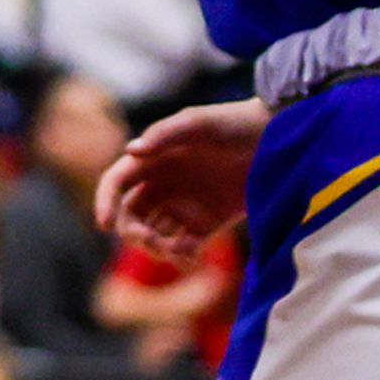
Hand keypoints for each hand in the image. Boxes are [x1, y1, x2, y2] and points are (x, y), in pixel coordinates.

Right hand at [96, 98, 265, 259]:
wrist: (275, 141)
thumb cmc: (232, 124)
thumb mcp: (197, 124)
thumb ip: (163, 136)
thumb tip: (130, 151)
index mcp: (153, 159)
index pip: (117, 183)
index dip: (105, 202)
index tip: (104, 225)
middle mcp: (163, 184)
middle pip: (131, 216)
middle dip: (133, 233)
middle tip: (150, 240)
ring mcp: (184, 206)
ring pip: (154, 234)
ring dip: (156, 248)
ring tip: (176, 248)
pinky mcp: (207, 224)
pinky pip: (183, 247)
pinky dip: (180, 255)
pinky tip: (190, 253)